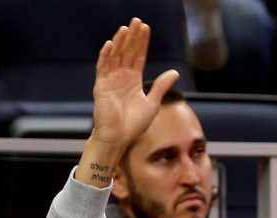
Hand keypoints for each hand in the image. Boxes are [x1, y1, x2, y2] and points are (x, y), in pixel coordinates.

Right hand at [76, 18, 179, 185]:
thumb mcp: (152, 104)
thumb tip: (174, 72)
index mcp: (133, 80)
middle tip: (137, 20)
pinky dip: (106, 55)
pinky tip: (112, 44)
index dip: (142, 43)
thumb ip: (161, 87)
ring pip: (115, 56)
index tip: (146, 28)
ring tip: (126, 28)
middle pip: (127, 52)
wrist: (119, 138)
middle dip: (132, 37)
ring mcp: (110, 80)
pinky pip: (103, 67)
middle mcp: (121, 77)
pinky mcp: (101, 86)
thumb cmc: (134, 125)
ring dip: (120, 42)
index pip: (138, 56)